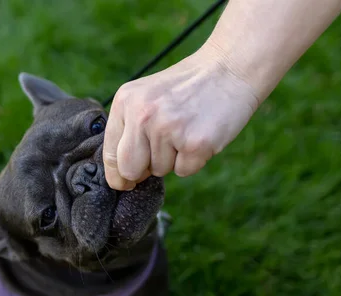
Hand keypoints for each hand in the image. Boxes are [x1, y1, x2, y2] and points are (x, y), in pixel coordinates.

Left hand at [102, 45, 259, 189]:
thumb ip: (130, 127)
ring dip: (174, 159)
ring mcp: (168, 129)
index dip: (117, 174)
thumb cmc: (188, 87)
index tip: (124, 182)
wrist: (230, 68)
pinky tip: (201, 134)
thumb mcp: (148, 95)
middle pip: (129, 169)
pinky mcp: (195, 144)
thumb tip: (124, 174)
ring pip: (160, 170)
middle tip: (163, 152)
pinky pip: (184, 171)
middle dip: (143, 172)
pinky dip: (194, 160)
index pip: (110, 153)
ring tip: (188, 128)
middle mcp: (143, 115)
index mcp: (126, 101)